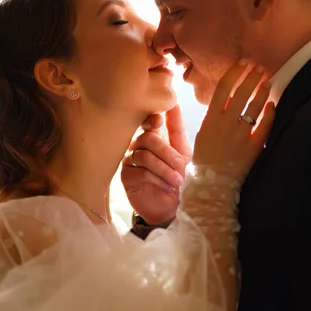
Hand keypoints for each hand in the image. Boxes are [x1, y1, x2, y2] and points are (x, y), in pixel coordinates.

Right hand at [121, 105, 191, 224]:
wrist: (171, 207)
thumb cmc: (177, 178)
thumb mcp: (184, 153)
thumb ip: (177, 130)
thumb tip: (175, 103)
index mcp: (154, 137)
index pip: (148, 120)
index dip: (152, 119)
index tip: (160, 121)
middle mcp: (140, 145)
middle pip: (148, 138)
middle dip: (168, 153)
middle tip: (182, 167)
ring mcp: (131, 160)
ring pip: (144, 155)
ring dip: (164, 169)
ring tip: (177, 181)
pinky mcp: (126, 176)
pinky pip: (140, 171)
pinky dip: (156, 179)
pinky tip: (166, 187)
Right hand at [193, 61, 274, 182]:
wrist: (212, 183)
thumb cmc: (205, 157)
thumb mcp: (203, 131)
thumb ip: (215, 114)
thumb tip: (228, 96)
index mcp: (211, 119)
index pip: (223, 88)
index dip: (234, 72)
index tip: (242, 62)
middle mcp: (226, 124)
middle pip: (241, 93)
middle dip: (252, 77)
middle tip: (259, 67)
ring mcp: (240, 135)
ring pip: (255, 106)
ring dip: (262, 91)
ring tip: (267, 82)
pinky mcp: (252, 146)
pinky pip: (264, 125)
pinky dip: (269, 113)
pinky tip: (272, 105)